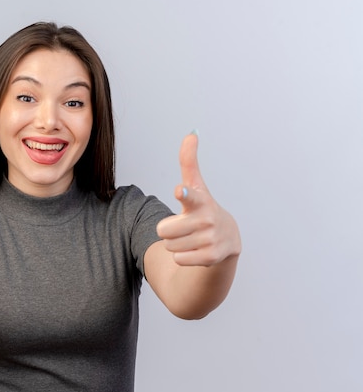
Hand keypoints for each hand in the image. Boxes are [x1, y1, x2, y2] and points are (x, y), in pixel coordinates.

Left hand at [156, 133, 240, 266]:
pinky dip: (182, 256)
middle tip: (183, 227)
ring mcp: (210, 240)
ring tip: (190, 237)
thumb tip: (192, 133)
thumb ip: (189, 161)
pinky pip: (178, 258)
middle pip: (164, 230)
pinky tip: (195, 250)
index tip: (179, 191)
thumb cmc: (203, 208)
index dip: (183, 193)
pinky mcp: (210, 257)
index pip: (189, 196)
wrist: (227, 240)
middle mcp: (207, 220)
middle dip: (168, 231)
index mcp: (200, 201)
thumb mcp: (196, 186)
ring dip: (175, 243)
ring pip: (170, 245)